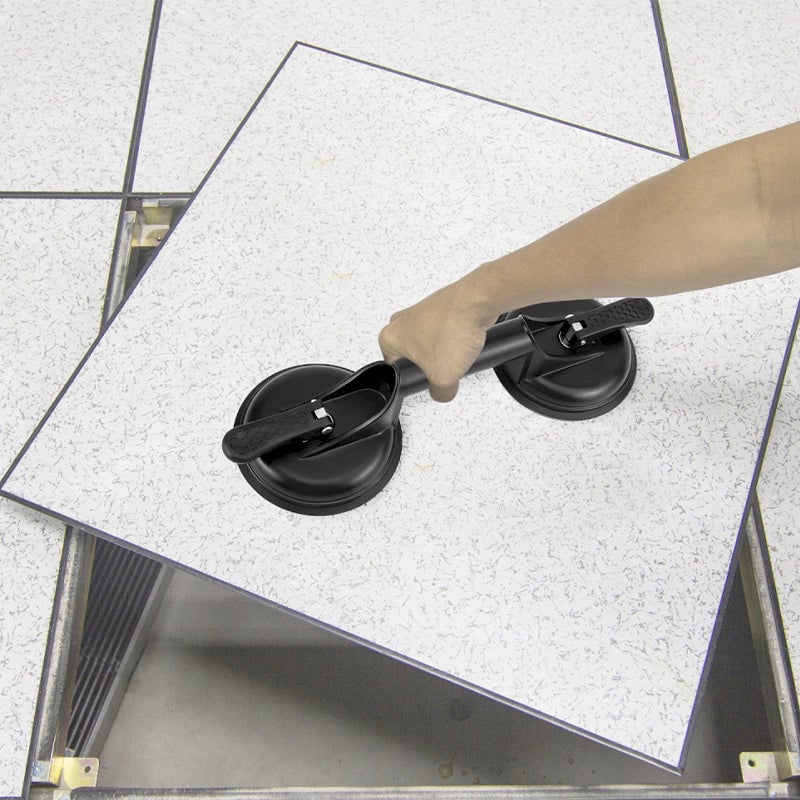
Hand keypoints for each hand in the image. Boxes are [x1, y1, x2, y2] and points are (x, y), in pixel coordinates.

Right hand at [378, 278, 496, 401]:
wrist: (477, 302)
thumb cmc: (453, 329)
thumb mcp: (443, 379)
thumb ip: (440, 393)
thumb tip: (441, 393)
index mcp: (390, 337)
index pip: (393, 368)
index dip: (412, 378)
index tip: (424, 379)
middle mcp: (401, 320)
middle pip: (411, 355)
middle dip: (427, 363)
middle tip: (440, 366)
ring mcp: (419, 310)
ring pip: (428, 341)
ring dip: (441, 349)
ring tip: (454, 352)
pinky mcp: (438, 306)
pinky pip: (442, 329)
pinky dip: (452, 336)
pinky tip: (462, 341)